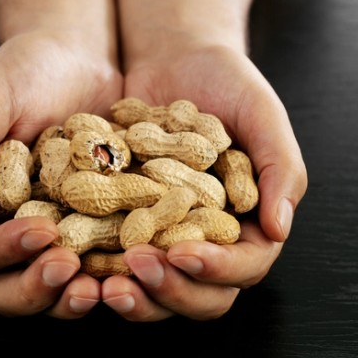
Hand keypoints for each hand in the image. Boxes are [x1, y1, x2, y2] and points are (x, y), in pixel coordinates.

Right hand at [0, 30, 122, 317]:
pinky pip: (98, 265)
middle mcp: (13, 230)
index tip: (40, 232)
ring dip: (72, 297)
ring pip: (54, 288)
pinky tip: (132, 268)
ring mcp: (56, 234)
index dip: (3, 251)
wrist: (78, 61)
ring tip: (99, 288)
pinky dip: (111, 275)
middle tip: (67, 268)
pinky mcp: (94, 230)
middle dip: (36, 287)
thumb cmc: (25, 73)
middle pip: (8, 287)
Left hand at [102, 45, 306, 320]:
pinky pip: (116, 261)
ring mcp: (166, 239)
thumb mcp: (261, 116)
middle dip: (171, 289)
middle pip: (200, 295)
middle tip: (140, 264)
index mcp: (246, 225)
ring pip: (156, 290)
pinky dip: (100, 270)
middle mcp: (207, 242)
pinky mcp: (128, 227)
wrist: (175, 62)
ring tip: (106, 285)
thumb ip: (280, 170)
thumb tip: (279, 229)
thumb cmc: (227, 85)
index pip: (243, 267)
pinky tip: (78, 263)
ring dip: (135, 295)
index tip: (185, 253)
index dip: (217, 269)